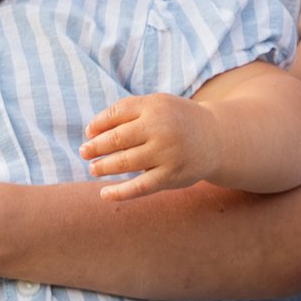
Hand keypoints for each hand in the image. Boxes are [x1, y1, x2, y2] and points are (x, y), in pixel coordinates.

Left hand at [82, 93, 216, 202]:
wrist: (216, 139)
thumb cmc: (176, 121)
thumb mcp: (157, 106)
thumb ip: (126, 112)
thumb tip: (90, 132)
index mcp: (155, 106)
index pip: (116, 113)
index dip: (98, 125)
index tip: (89, 134)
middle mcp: (161, 128)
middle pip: (117, 138)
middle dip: (95, 147)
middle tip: (84, 153)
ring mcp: (167, 153)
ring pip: (125, 162)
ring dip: (103, 167)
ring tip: (93, 169)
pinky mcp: (172, 176)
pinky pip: (140, 187)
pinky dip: (120, 192)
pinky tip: (104, 194)